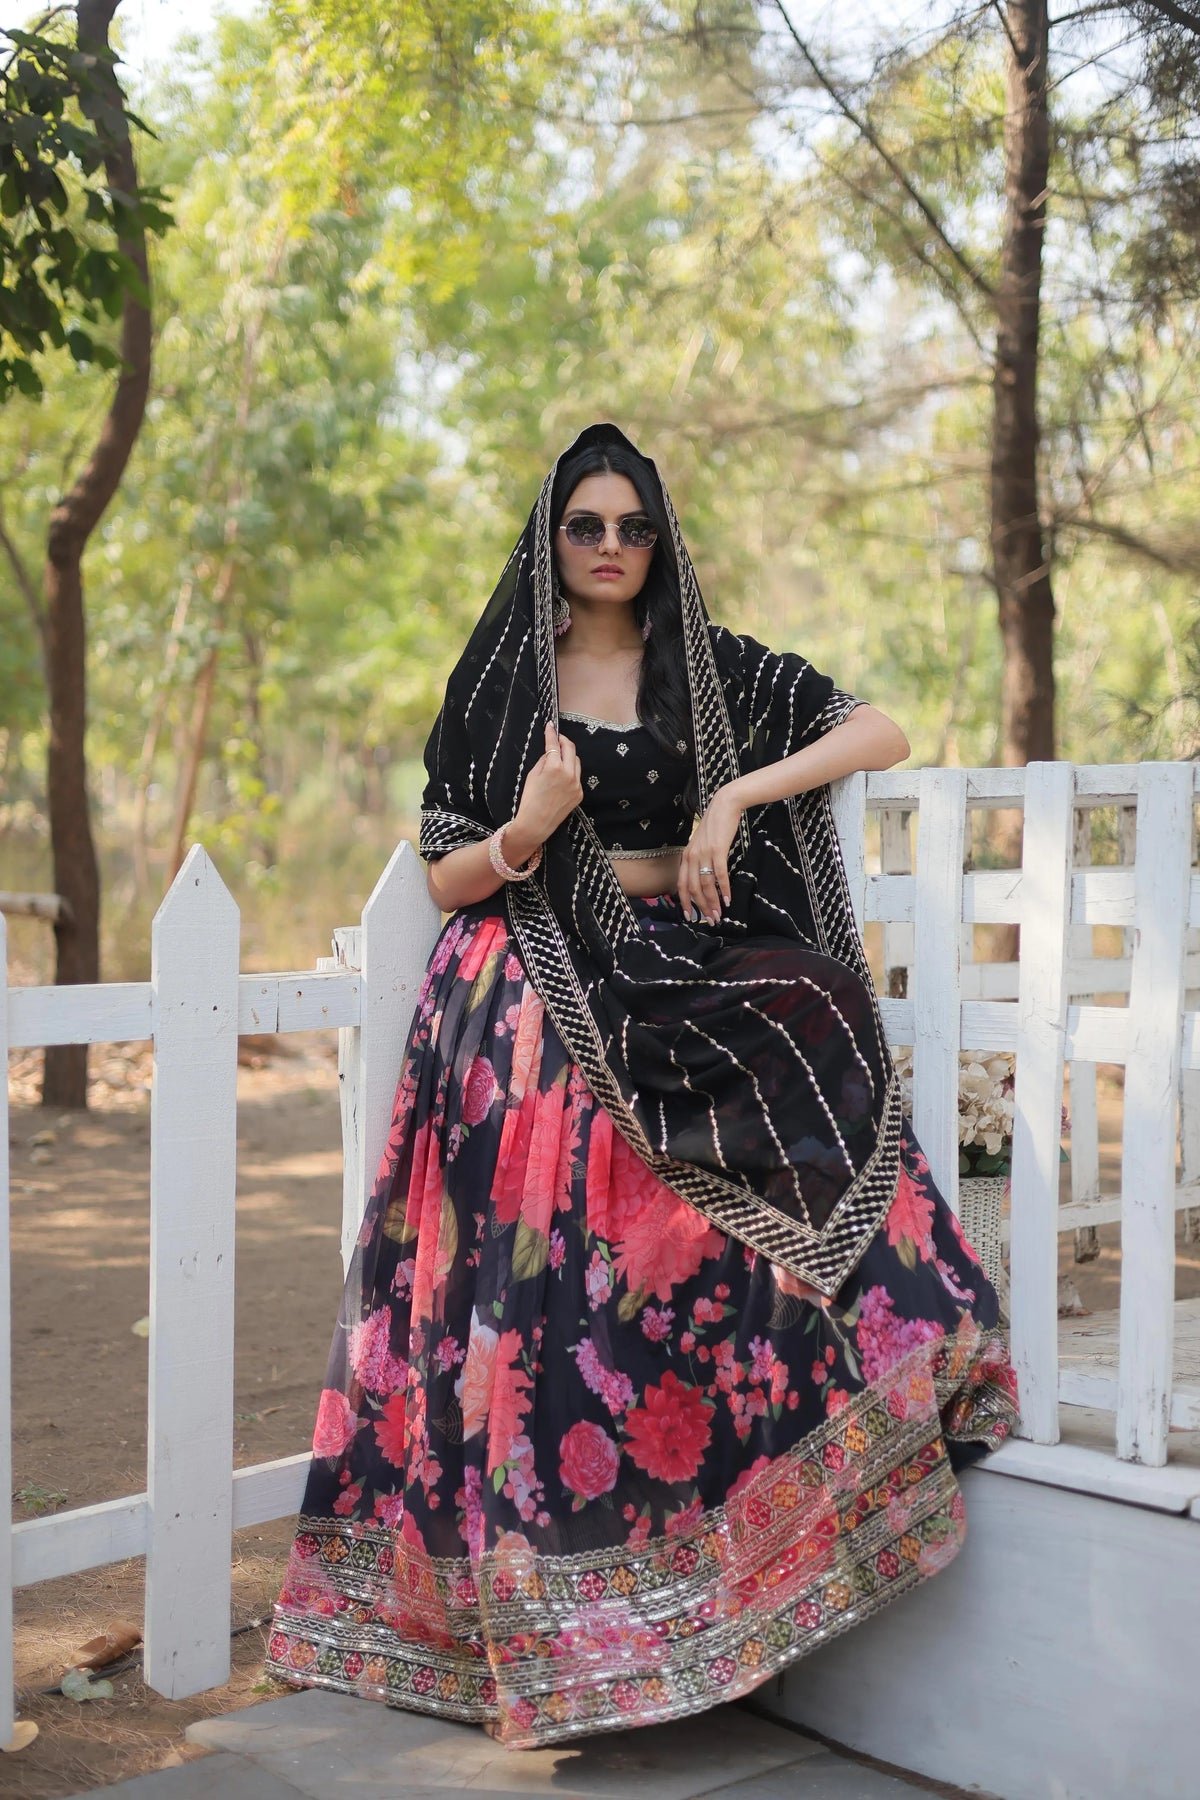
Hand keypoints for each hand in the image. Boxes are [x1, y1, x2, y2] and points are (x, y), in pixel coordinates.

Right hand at [510, 722, 582, 854]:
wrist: (536, 824)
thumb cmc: (529, 800)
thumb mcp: (532, 775)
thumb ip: (544, 761)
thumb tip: (550, 753)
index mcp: (554, 767)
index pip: (554, 744)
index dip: (551, 733)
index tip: (550, 725)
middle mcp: (569, 774)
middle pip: (570, 749)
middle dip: (564, 741)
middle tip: (557, 738)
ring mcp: (576, 784)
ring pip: (576, 762)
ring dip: (568, 756)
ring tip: (559, 757)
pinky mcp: (579, 794)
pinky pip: (576, 777)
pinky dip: (570, 772)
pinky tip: (561, 776)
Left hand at [679, 786, 741, 924]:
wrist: (725, 805)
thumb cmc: (715, 826)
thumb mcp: (701, 844)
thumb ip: (699, 860)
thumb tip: (703, 878)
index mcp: (686, 856)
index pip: (681, 884)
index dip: (685, 902)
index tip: (690, 916)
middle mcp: (692, 856)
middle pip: (693, 888)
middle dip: (701, 907)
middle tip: (710, 920)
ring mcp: (704, 853)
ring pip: (706, 884)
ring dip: (713, 902)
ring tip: (719, 914)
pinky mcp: (718, 850)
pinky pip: (719, 874)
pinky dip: (724, 889)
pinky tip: (728, 899)